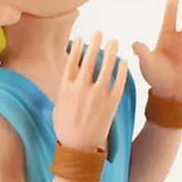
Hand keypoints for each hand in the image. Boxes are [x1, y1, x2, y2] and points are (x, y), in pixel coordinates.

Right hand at [53, 31, 127, 151]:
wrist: (79, 148)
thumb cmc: (66, 129)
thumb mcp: (58, 106)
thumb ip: (64, 89)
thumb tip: (67, 76)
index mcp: (66, 88)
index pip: (72, 61)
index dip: (77, 48)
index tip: (81, 37)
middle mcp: (81, 88)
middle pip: (89, 59)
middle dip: (95, 43)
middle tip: (99, 33)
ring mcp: (97, 95)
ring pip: (105, 67)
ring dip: (110, 51)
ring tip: (114, 41)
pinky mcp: (111, 103)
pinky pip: (118, 81)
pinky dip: (121, 70)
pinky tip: (123, 62)